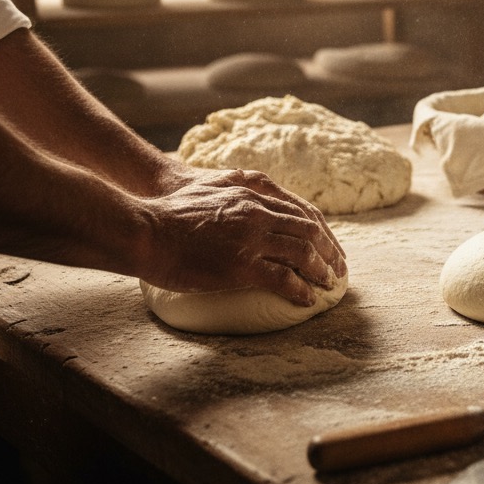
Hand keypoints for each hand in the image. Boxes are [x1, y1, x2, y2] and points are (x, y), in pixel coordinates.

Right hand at [135, 167, 346, 305]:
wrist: (145, 228)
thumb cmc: (171, 209)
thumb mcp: (214, 184)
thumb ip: (239, 187)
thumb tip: (255, 193)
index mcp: (254, 194)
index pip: (302, 212)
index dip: (321, 231)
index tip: (330, 246)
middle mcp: (259, 214)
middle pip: (309, 232)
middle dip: (329, 251)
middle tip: (338, 269)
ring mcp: (252, 240)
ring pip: (303, 254)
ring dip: (321, 271)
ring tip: (328, 285)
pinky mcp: (242, 267)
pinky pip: (284, 279)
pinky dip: (301, 290)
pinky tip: (307, 299)